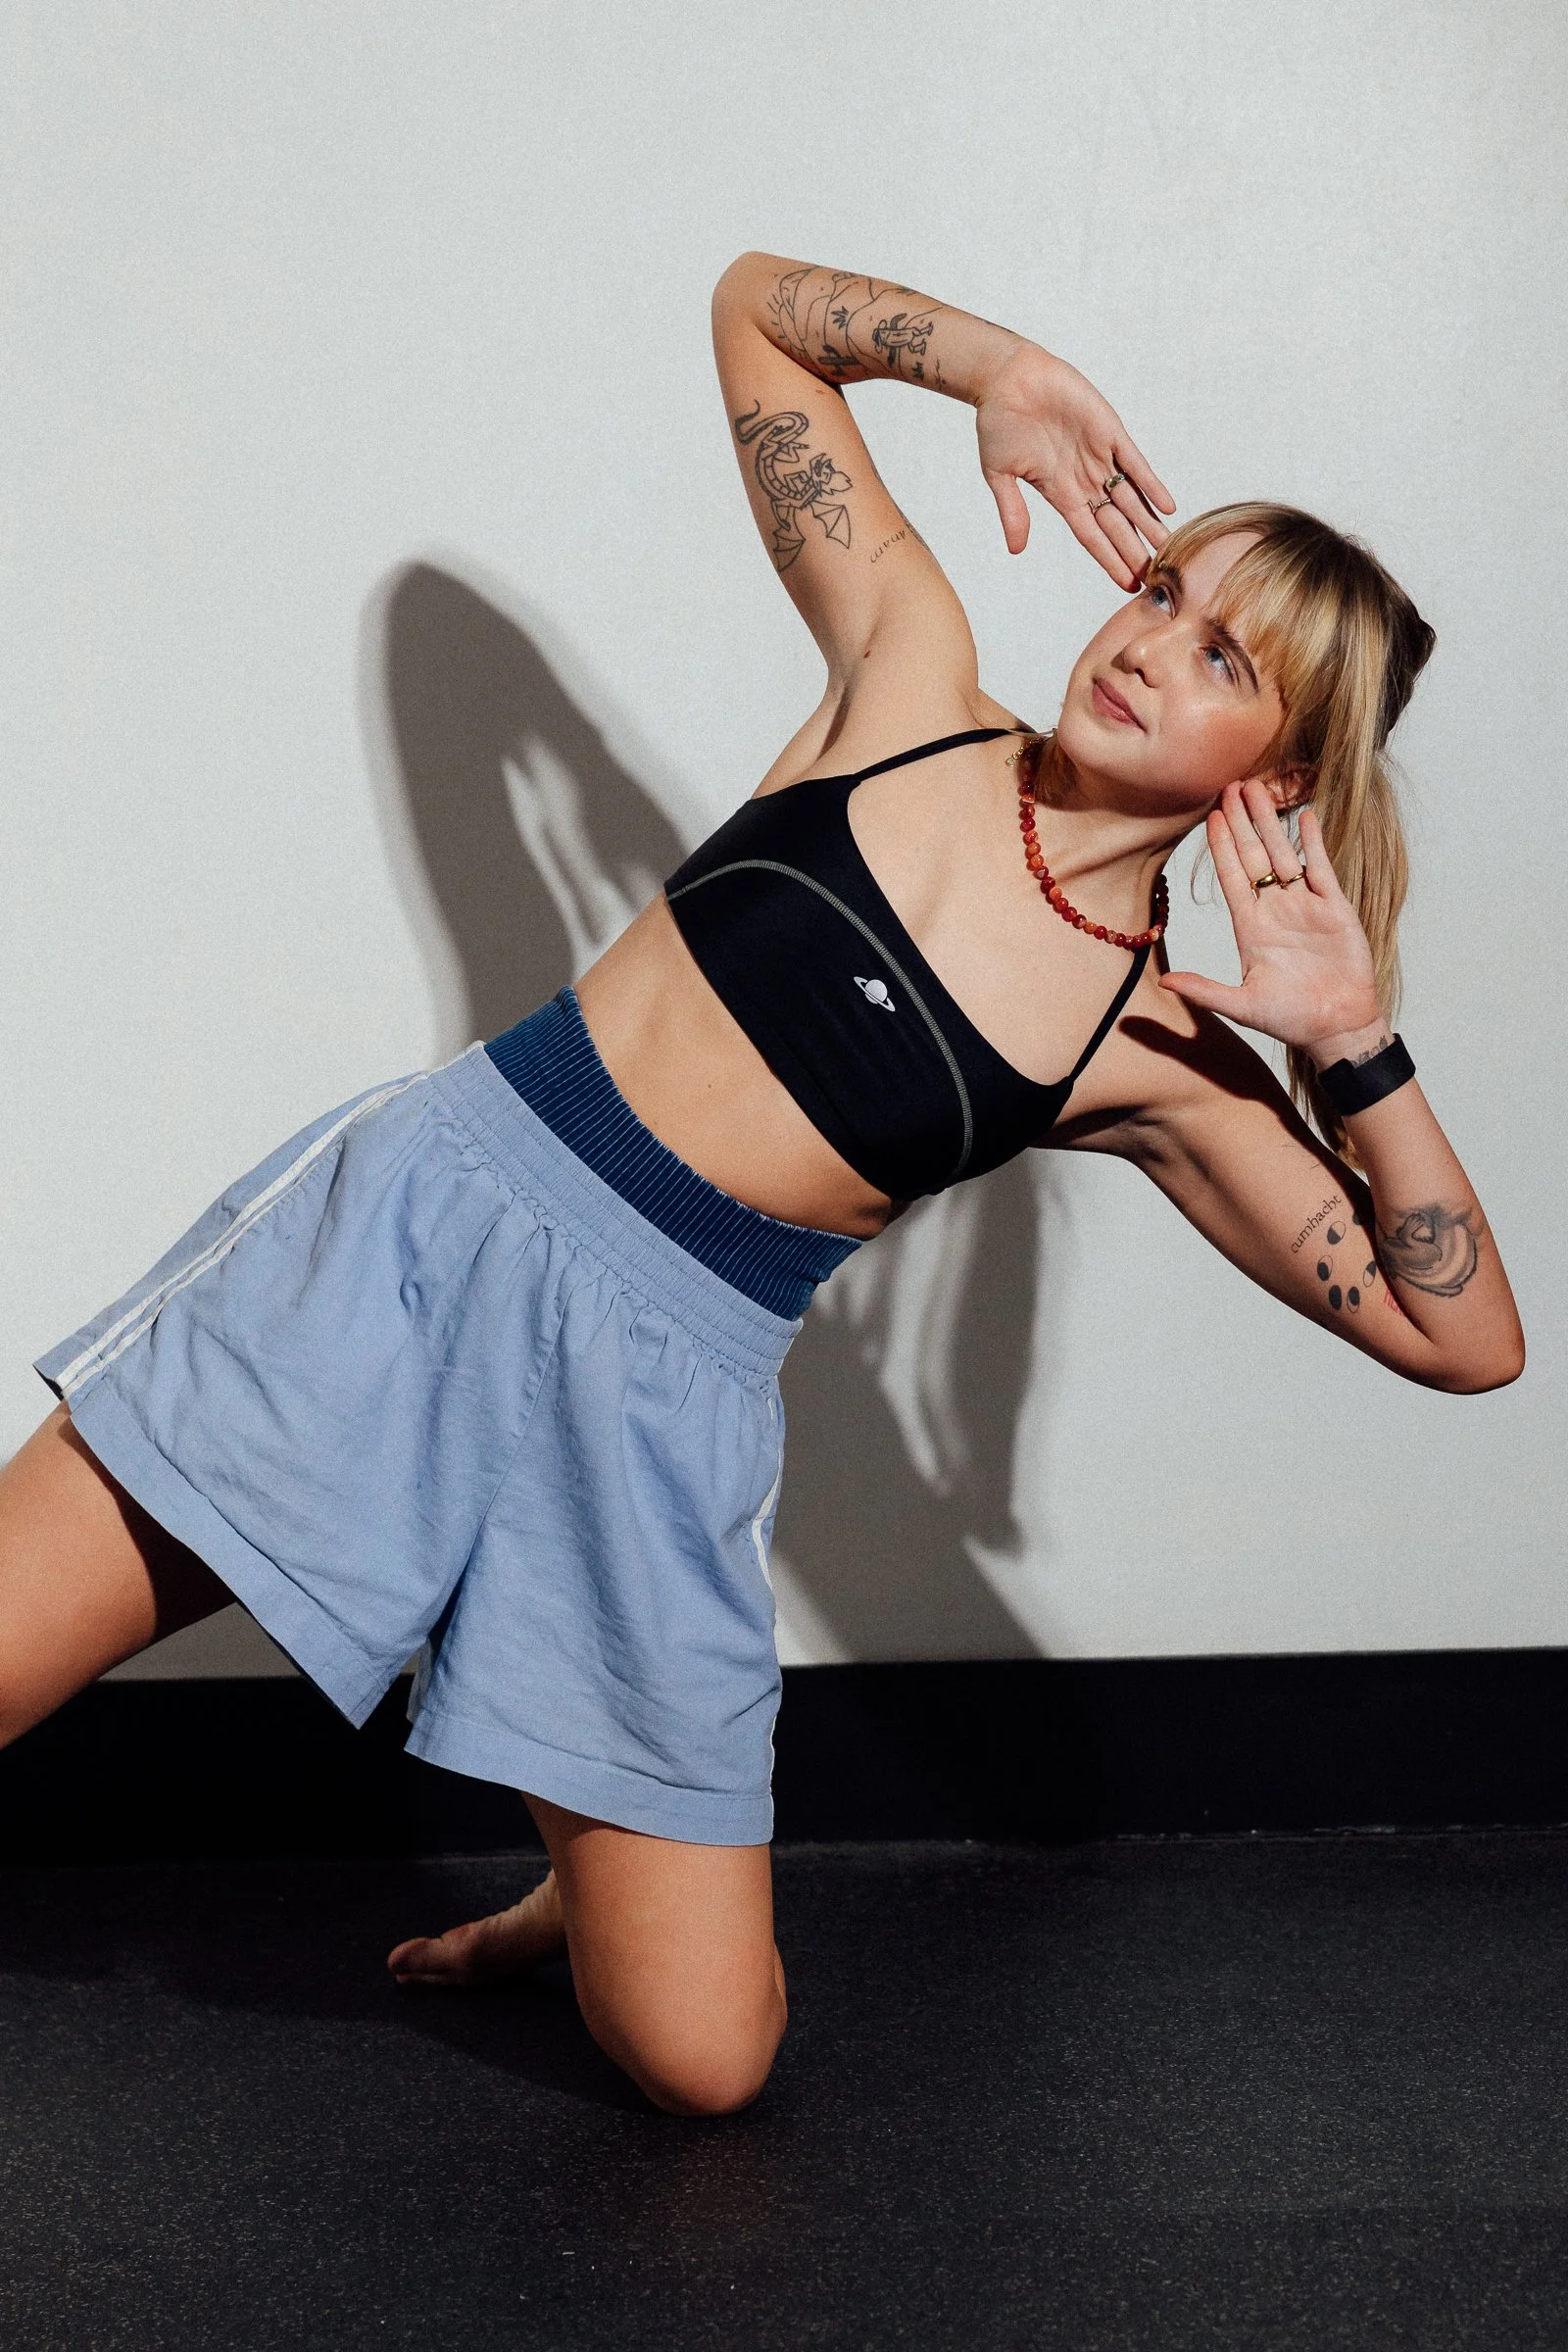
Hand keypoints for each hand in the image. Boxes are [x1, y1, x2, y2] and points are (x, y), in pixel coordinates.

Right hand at [975, 342, 1174, 589]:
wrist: (1008, 377)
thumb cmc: (998, 422)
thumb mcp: (999, 473)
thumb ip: (1012, 510)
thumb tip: (1016, 550)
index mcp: (1059, 493)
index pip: (1090, 535)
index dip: (1110, 559)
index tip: (1128, 583)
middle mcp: (1083, 480)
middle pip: (1115, 523)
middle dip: (1134, 549)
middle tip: (1155, 576)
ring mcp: (1098, 456)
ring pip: (1130, 498)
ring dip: (1148, 523)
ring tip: (1168, 547)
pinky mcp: (1108, 430)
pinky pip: (1135, 462)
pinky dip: (1151, 483)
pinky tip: (1166, 505)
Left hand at [1159, 782, 1384, 1057]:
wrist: (1338, 1028)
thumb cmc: (1290, 1020)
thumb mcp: (1241, 1005)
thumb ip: (1204, 990)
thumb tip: (1164, 985)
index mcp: (1251, 929)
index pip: (1232, 877)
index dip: (1221, 847)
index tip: (1210, 816)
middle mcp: (1275, 911)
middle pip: (1255, 856)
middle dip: (1242, 822)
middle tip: (1231, 785)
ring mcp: (1305, 907)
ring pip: (1285, 854)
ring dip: (1272, 822)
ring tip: (1260, 789)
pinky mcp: (1335, 909)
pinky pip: (1322, 868)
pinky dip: (1314, 842)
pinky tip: (1305, 816)